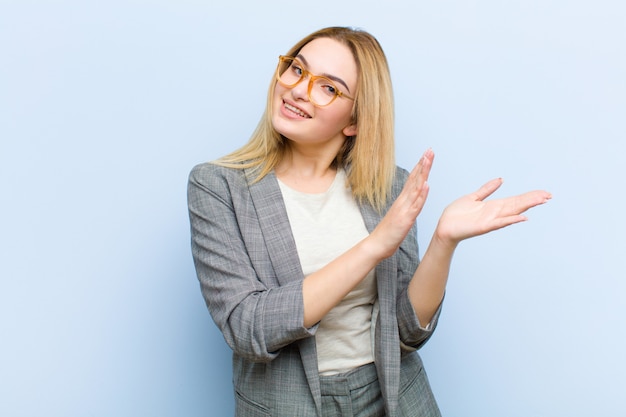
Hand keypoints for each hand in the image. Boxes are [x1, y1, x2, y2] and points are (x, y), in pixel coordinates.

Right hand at [369, 149, 433, 258]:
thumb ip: (406, 208)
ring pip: (416, 188)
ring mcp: (404, 209)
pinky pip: (416, 205)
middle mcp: (403, 201)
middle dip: (423, 164)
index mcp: (402, 201)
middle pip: (414, 179)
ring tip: (428, 160)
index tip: (426, 155)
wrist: (377, 245)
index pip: (412, 180)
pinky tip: (426, 184)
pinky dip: (421, 194)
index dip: (420, 167)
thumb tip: (413, 201)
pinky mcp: (406, 219)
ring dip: (423, 173)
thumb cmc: (388, 233)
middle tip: (430, 150)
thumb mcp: (399, 217)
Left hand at [435, 178, 551, 245]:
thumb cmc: (456, 214)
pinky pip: (499, 223)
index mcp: (493, 206)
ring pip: (512, 212)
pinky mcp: (483, 227)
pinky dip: (510, 220)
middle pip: (517, 205)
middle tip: (549, 195)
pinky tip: (522, 218)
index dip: (529, 196)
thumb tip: (501, 180)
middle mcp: (495, 213)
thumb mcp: (473, 197)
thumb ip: (487, 189)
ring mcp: (491, 220)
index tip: (544, 193)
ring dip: (526, 207)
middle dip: (533, 200)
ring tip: (541, 201)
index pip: (516, 199)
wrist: (444, 227)